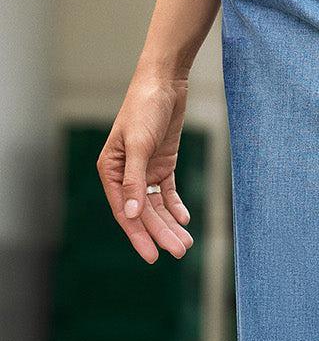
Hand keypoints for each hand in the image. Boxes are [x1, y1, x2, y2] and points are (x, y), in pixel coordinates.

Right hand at [97, 70, 193, 263]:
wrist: (164, 83)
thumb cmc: (145, 108)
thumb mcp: (139, 144)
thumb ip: (134, 180)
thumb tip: (131, 213)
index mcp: (111, 170)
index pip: (125, 211)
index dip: (139, 235)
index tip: (153, 257)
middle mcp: (125, 174)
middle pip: (144, 212)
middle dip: (161, 233)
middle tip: (180, 251)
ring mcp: (144, 170)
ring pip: (156, 206)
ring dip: (170, 224)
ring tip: (186, 243)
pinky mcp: (161, 164)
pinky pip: (167, 192)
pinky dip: (175, 207)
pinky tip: (184, 219)